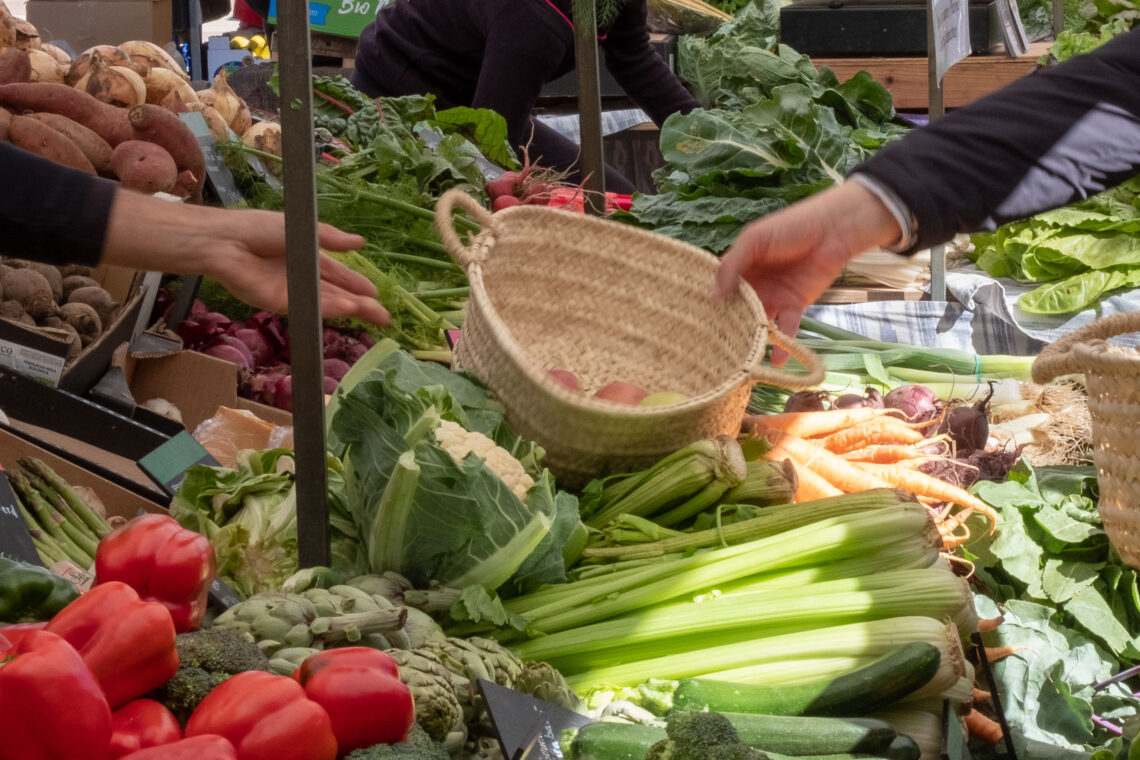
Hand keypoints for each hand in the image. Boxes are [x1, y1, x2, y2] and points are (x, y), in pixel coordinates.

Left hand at [194, 209, 389, 324]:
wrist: (226, 242)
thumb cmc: (258, 228)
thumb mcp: (300, 228)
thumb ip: (330, 238)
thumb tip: (360, 242)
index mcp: (307, 258)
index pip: (338, 275)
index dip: (357, 284)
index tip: (375, 293)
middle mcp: (302, 278)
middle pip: (338, 294)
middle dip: (362, 304)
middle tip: (384, 316)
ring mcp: (293, 292)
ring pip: (329, 304)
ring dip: (353, 309)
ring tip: (377, 315)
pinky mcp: (282, 303)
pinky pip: (311, 306)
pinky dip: (332, 308)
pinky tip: (351, 309)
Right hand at [714, 182, 901, 363]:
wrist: (832, 230)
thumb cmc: (791, 227)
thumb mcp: (753, 240)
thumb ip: (732, 266)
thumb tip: (714, 298)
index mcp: (741, 266)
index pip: (720, 287)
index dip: (710, 302)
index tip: (696, 322)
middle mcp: (755, 284)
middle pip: (737, 309)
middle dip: (727, 326)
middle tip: (712, 348)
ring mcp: (774, 296)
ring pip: (758, 321)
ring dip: (751, 338)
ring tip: (740, 358)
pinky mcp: (794, 306)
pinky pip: (785, 329)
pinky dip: (781, 346)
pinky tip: (774, 361)